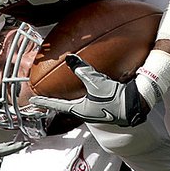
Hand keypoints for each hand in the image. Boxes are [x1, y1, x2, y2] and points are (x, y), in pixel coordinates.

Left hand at [29, 54, 149, 126]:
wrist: (135, 106)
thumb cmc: (115, 99)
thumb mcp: (96, 83)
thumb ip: (82, 70)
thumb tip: (70, 58)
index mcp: (80, 110)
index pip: (57, 105)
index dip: (44, 101)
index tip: (34, 99)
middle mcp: (86, 112)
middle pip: (68, 104)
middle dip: (58, 99)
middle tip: (49, 94)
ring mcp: (96, 111)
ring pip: (80, 102)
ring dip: (73, 96)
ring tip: (68, 90)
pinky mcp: (105, 107)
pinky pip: (91, 99)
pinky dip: (87, 92)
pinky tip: (91, 86)